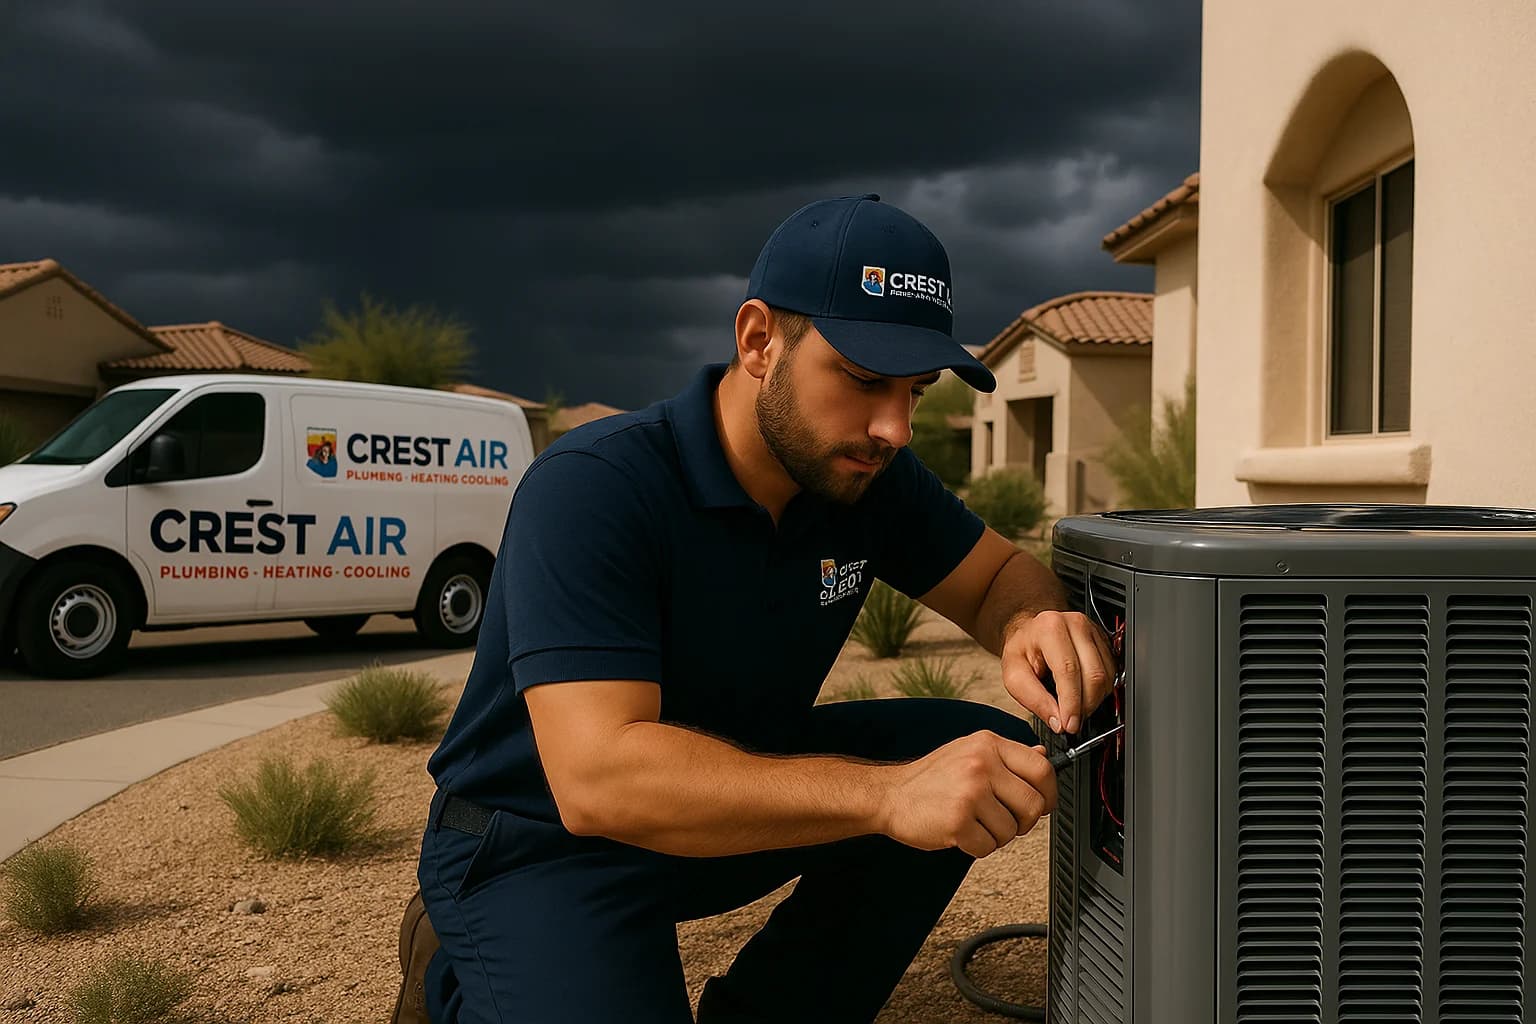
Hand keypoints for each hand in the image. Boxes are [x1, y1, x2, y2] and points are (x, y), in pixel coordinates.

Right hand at [878, 731, 1057, 858]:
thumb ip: (1005, 756)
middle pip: (1033, 804)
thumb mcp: (968, 752)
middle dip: (1024, 822)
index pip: (1042, 768)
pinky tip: (961, 833)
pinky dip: (977, 848)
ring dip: (996, 836)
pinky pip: (988, 847)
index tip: (1043, 804)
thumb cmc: (930, 778)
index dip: (1049, 793)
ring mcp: (969, 792)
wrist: (890, 795)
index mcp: (988, 744)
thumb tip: (1042, 754)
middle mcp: (981, 764)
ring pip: (1011, 830)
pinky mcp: (957, 821)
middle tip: (1005, 821)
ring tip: (975, 824)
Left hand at [1000, 610, 1115, 735]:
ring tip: (1075, 707)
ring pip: (1106, 676)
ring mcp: (1093, 631)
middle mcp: (1075, 625)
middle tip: (1072, 722)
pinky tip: (1084, 695)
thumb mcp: (1014, 677)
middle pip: (1093, 675)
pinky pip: (1112, 673)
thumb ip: (1035, 700)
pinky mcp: (1104, 641)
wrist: (1030, 634)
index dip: (1071, 703)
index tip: (1069, 724)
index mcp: (1050, 628)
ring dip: (1094, 700)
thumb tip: (1058, 722)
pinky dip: (1100, 692)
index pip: (1068, 670)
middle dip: (1085, 706)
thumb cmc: (1022, 652)